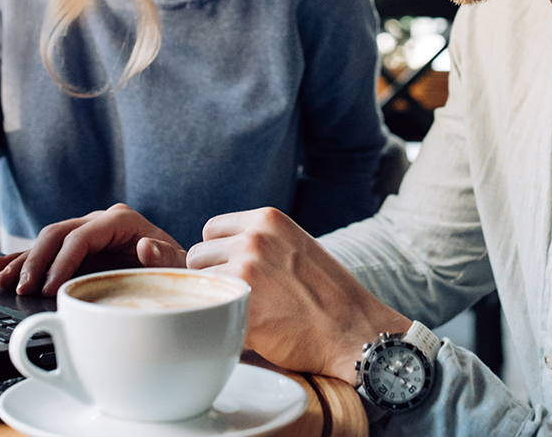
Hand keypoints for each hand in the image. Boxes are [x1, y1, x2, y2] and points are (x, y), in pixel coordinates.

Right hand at [0, 204, 186, 295]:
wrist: (179, 268)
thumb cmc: (178, 268)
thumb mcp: (178, 264)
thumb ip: (164, 257)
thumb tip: (144, 247)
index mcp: (122, 221)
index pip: (82, 237)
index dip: (62, 261)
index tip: (50, 288)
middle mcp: (101, 220)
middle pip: (57, 234)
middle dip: (36, 261)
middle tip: (23, 289)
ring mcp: (88, 230)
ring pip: (47, 240)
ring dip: (23, 260)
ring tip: (3, 279)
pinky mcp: (79, 246)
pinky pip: (48, 250)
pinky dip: (25, 258)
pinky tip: (3, 266)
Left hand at [187, 208, 408, 383]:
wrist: (354, 332)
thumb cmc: (327, 296)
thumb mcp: (295, 247)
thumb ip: (259, 242)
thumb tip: (213, 251)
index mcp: (267, 219)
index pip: (212, 229)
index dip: (220, 254)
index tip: (237, 272)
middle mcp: (254, 239)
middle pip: (198, 255)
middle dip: (213, 277)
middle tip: (243, 297)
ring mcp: (246, 271)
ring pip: (197, 284)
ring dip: (214, 300)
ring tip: (247, 312)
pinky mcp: (242, 306)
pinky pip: (208, 312)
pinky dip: (221, 323)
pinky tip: (250, 329)